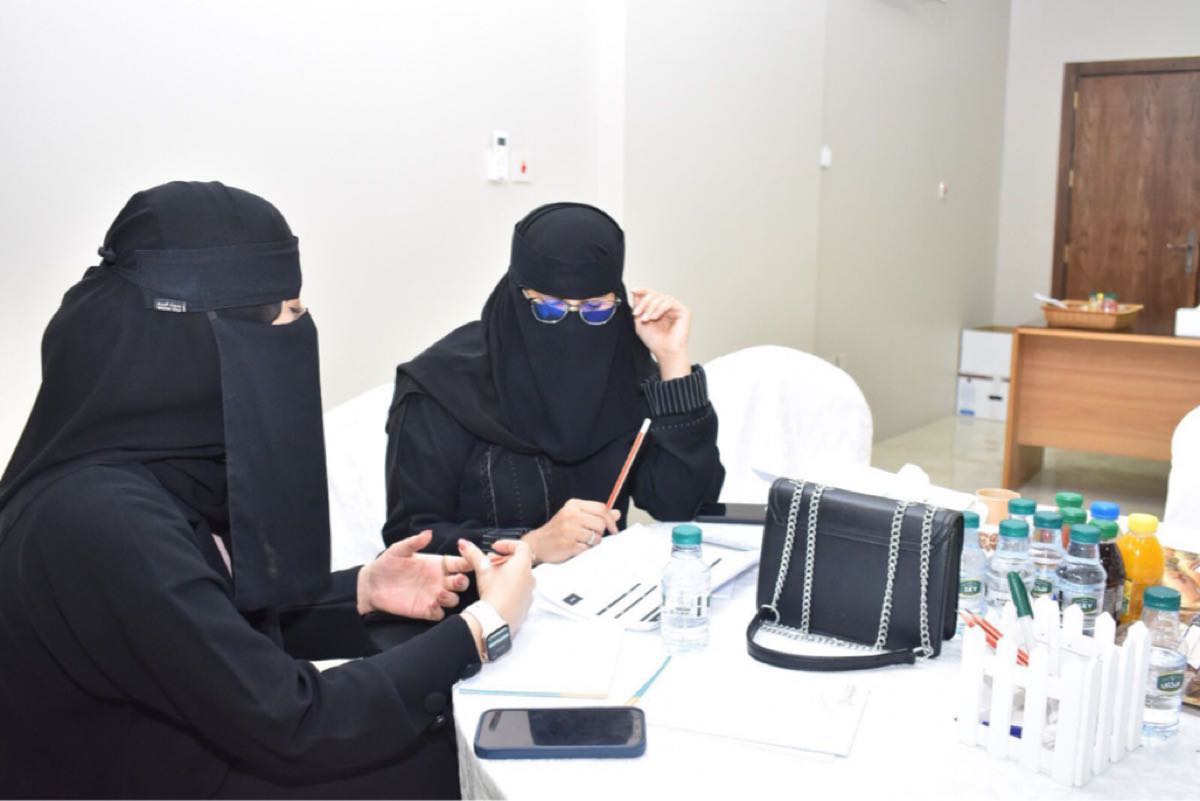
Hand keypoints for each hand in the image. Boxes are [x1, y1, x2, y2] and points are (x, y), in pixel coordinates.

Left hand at [356, 530, 471, 618]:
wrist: (371, 585)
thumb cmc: (386, 564)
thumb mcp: (398, 550)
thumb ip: (414, 542)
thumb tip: (428, 533)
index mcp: (437, 564)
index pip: (459, 563)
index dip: (468, 561)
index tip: (469, 559)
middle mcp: (438, 580)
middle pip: (461, 583)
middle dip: (463, 582)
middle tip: (457, 580)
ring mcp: (433, 596)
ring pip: (453, 599)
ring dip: (451, 597)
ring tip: (440, 594)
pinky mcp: (425, 610)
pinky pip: (439, 614)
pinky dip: (439, 611)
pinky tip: (431, 605)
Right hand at [458, 539, 534, 655]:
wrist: (497, 620)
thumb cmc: (492, 592)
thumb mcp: (482, 570)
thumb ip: (473, 554)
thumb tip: (463, 543)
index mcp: (523, 564)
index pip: (521, 546)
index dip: (507, 544)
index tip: (494, 548)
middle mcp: (531, 577)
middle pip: (520, 561)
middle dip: (504, 559)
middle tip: (490, 562)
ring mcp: (530, 592)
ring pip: (520, 576)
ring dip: (507, 573)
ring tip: (491, 576)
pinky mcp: (526, 604)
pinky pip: (520, 591)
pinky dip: (511, 587)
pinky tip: (497, 592)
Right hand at [522, 499, 620, 564]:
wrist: (537, 545)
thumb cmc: (558, 531)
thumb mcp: (575, 517)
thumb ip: (595, 514)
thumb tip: (616, 513)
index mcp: (574, 505)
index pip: (601, 508)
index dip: (611, 520)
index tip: (613, 529)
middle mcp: (571, 515)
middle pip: (601, 523)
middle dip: (600, 533)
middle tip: (590, 537)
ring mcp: (569, 530)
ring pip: (596, 537)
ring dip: (592, 543)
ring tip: (581, 542)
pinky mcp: (568, 544)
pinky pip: (588, 549)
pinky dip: (585, 551)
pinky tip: (575, 548)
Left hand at [629, 287, 690, 379]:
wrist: (665, 352)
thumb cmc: (655, 341)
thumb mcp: (640, 321)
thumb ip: (638, 306)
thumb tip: (635, 292)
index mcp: (658, 309)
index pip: (651, 295)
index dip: (643, 290)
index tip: (634, 290)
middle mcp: (668, 307)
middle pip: (655, 294)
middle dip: (644, 302)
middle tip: (637, 313)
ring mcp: (676, 309)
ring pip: (662, 297)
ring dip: (651, 307)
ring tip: (646, 319)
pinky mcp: (684, 311)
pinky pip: (670, 302)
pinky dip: (660, 308)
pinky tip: (655, 317)